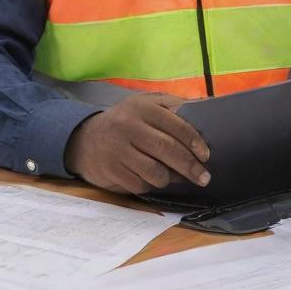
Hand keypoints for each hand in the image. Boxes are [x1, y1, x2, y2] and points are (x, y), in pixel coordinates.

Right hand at [64, 93, 210, 194]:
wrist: (84, 139)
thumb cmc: (125, 121)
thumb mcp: (144, 105)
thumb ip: (171, 104)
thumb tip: (204, 107)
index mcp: (142, 108)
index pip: (175, 124)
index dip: (194, 141)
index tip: (206, 155)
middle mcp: (129, 126)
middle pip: (167, 149)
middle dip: (190, 166)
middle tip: (204, 178)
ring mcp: (118, 150)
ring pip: (155, 172)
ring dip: (170, 178)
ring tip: (175, 177)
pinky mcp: (111, 171)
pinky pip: (141, 185)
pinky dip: (151, 185)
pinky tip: (153, 180)